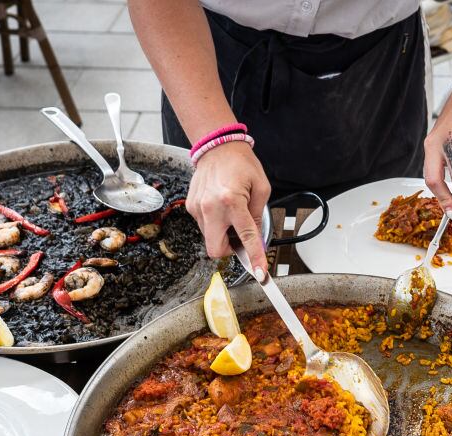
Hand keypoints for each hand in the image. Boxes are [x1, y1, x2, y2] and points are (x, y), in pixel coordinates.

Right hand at [186, 141, 271, 279]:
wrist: (217, 147)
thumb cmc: (241, 164)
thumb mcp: (261, 188)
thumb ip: (258, 216)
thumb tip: (256, 239)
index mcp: (232, 201)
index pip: (246, 237)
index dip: (254, 258)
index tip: (260, 273)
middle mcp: (212, 207)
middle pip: (216, 249)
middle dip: (229, 249)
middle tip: (238, 236)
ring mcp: (198, 208)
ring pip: (210, 238)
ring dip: (222, 233)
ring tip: (230, 212)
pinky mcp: (191, 206)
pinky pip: (204, 226)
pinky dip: (214, 223)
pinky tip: (220, 206)